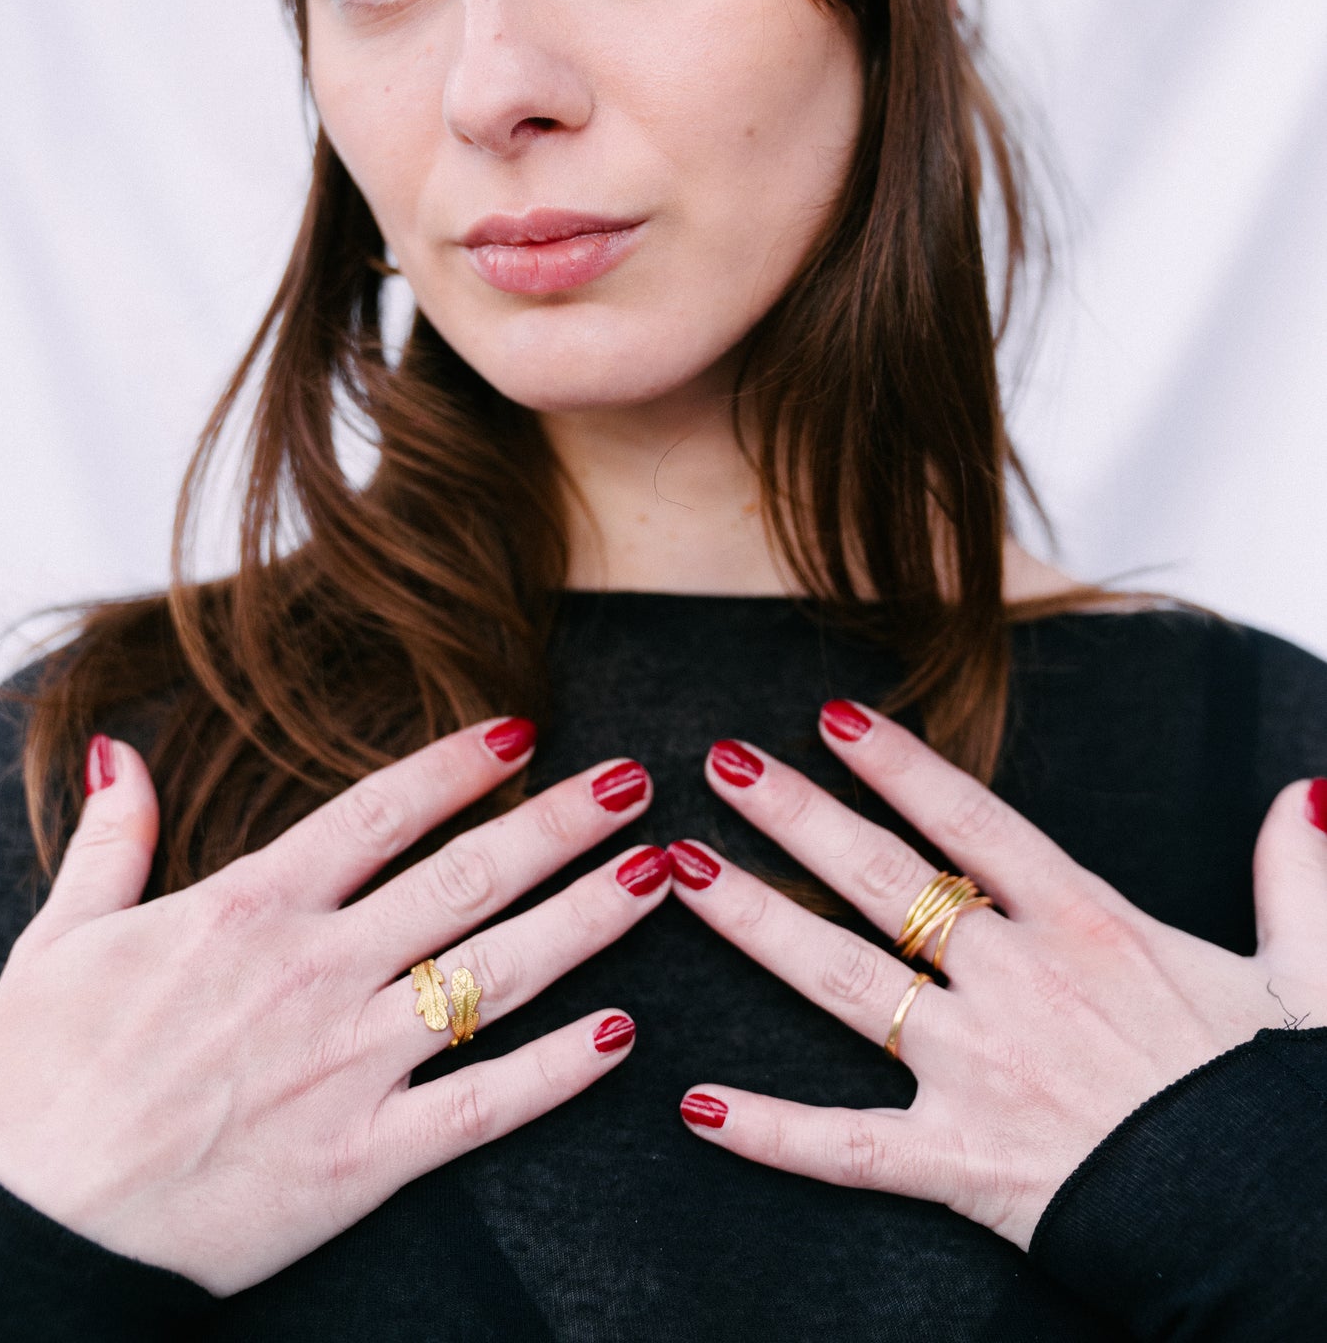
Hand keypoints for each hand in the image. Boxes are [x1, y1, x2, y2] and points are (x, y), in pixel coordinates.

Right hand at [0, 721, 664, 1292]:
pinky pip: (484, 1106)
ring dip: (587, 920)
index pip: (381, 812)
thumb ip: (113, 840)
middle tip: (634, 785)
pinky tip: (623, 1034)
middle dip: (562, 825)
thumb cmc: (34, 1086)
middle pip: (468, 878)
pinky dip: (559, 1070)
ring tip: (660, 876)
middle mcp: (316, 972)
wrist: (23, 1233)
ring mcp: (347, 1067)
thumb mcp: (59, 940)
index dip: (459, 764)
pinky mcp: (361, 1162)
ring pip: (497, 975)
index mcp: (248, 909)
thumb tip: (119, 753)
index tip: (523, 729)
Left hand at [667, 705, 1326, 1247]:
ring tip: (681, 871)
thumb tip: (1306, 795)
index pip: (972, 821)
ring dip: (755, 923)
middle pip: (884, 879)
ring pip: (842, 982)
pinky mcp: (960, 1163)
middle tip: (722, 763)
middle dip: (796, 815)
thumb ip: (1296, 878)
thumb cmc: (1274, 1105)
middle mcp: (1018, 982)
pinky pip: (845, 1146)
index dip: (899, 764)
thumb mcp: (1309, 975)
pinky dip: (767, 1130)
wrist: (1271, 1228)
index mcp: (1090, 926)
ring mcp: (979, 1070)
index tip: (834, 717)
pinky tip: (696, 1103)